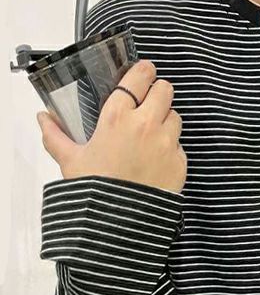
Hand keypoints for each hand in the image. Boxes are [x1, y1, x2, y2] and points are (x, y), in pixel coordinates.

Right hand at [36, 59, 187, 193]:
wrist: (120, 222)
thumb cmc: (95, 188)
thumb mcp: (70, 159)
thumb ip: (56, 135)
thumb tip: (43, 118)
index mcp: (118, 116)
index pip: (139, 78)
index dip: (144, 71)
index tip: (145, 72)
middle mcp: (147, 124)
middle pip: (165, 91)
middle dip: (159, 93)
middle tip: (151, 102)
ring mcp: (168, 143)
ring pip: (176, 117)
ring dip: (167, 120)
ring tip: (153, 135)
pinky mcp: (180, 162)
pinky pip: (180, 145)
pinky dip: (172, 148)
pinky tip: (157, 160)